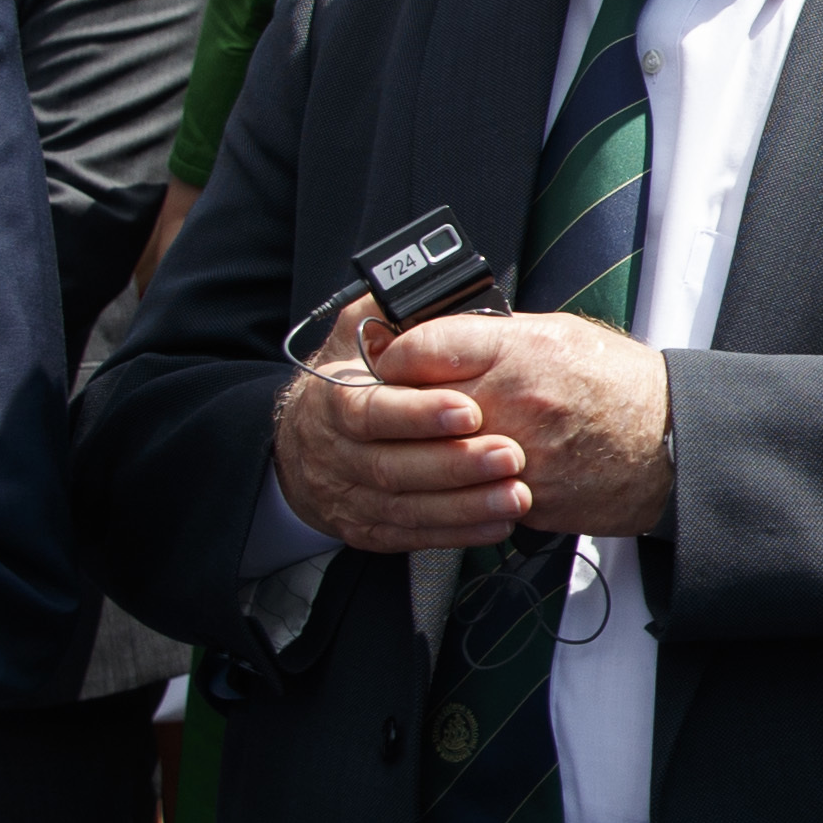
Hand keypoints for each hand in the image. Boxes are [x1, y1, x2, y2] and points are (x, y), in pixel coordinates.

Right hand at [271, 298, 529, 550]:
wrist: (305, 445)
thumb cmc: (348, 381)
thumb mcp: (352, 336)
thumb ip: (383, 312)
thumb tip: (413, 285)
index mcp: (331, 403)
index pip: (370, 411)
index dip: (418, 414)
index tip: (469, 410)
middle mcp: (334, 456)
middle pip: (392, 467)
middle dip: (455, 463)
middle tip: (511, 455)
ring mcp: (348, 498)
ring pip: (406, 508)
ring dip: (464, 505)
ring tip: (517, 495)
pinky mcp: (367, 530)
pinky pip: (412, 537)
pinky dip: (456, 533)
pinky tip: (496, 523)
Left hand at [363, 309, 674, 538]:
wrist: (672, 445)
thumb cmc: (619, 385)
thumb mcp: (558, 334)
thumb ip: (492, 335)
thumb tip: (432, 334)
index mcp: (521, 348)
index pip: (419, 346)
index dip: (394, 354)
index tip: (389, 360)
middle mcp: (516, 400)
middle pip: (414, 405)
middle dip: (400, 407)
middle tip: (396, 407)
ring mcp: (520, 454)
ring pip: (436, 457)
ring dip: (425, 452)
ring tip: (429, 442)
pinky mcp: (527, 498)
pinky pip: (469, 493)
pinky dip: (464, 485)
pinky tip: (473, 472)